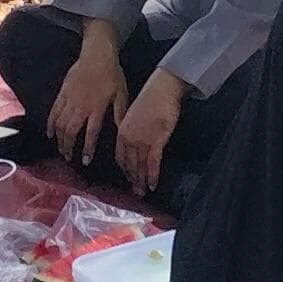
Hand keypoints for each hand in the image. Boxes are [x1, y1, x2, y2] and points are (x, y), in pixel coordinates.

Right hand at [47, 36, 128, 167]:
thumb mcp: (121, 93)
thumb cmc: (112, 74)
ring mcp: (69, 99)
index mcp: (97, 108)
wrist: (97, 54)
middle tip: (68, 158)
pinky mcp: (62, 93)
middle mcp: (81, 106)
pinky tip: (50, 133)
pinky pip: (54, 111)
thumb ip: (120, 113)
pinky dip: (50, 123)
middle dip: (68, 147)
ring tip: (60, 149)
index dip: (87, 148)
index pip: (90, 133)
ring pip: (60, 123)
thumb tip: (123, 131)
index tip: (85, 161)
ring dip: (59, 138)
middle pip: (71, 131)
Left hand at [115, 70, 189, 192]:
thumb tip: (137, 140)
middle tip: (136, 191)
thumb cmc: (151, 99)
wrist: (161, 89)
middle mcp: (129, 139)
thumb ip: (133, 130)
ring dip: (142, 181)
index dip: (125, 169)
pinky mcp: (155, 141)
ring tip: (144, 192)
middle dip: (133, 179)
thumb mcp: (135, 115)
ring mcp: (141, 141)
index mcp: (122, 132)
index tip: (128, 177)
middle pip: (129, 165)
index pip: (120, 157)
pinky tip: (153, 184)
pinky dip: (152, 175)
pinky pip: (152, 163)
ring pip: (140, 166)